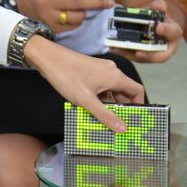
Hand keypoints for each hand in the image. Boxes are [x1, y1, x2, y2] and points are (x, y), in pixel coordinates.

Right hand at [14, 0, 112, 32]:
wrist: (19, 7)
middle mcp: (48, 1)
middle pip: (79, 2)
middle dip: (97, 2)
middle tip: (110, 2)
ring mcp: (49, 16)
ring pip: (77, 16)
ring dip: (85, 13)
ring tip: (84, 9)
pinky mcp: (50, 28)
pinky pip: (72, 26)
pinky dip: (77, 21)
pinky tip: (74, 16)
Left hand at [23, 36, 144, 130]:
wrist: (48, 58)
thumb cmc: (66, 75)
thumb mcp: (86, 101)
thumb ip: (105, 115)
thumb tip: (122, 127)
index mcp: (115, 76)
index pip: (137, 91)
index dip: (138, 105)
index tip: (132, 118)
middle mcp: (111, 71)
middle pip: (124, 92)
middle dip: (121, 107)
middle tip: (115, 122)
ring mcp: (101, 70)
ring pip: (112, 90)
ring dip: (108, 104)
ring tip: (99, 117)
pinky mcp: (91, 71)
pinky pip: (102, 87)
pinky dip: (99, 98)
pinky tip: (89, 107)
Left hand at [125, 0, 181, 63]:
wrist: (150, 24)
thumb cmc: (156, 18)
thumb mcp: (158, 10)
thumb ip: (158, 6)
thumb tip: (158, 5)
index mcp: (173, 34)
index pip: (173, 33)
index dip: (166, 30)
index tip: (158, 27)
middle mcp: (166, 48)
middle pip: (160, 56)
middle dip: (149, 55)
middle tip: (138, 52)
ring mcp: (154, 55)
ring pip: (144, 58)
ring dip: (130, 55)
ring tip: (119, 49)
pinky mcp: (142, 57)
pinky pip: (133, 57)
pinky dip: (123, 53)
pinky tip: (113, 48)